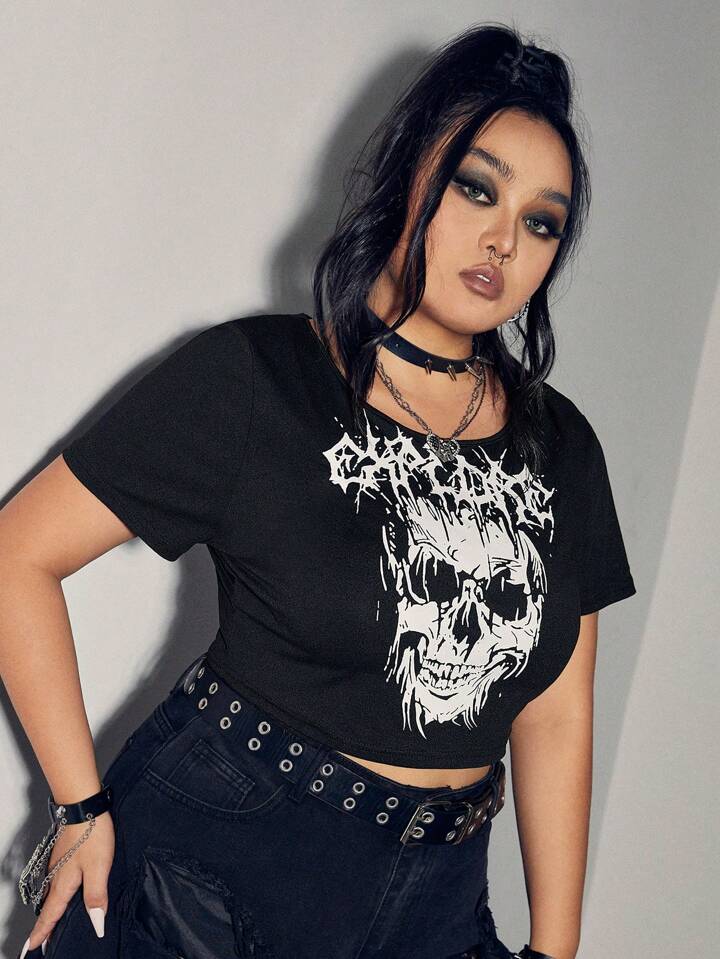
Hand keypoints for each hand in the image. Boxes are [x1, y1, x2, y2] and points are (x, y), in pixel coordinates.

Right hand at [19, 811, 114, 956]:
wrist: (84, 805)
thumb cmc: (92, 835)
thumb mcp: (99, 868)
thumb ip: (96, 896)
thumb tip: (96, 925)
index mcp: (63, 883)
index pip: (50, 915)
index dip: (43, 933)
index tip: (32, 948)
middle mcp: (56, 876)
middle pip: (47, 907)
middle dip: (44, 925)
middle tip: (39, 942)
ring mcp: (58, 863)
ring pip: (50, 893)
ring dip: (48, 909)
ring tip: (50, 921)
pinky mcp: (63, 853)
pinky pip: (55, 880)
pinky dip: (54, 893)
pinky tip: (61, 891)